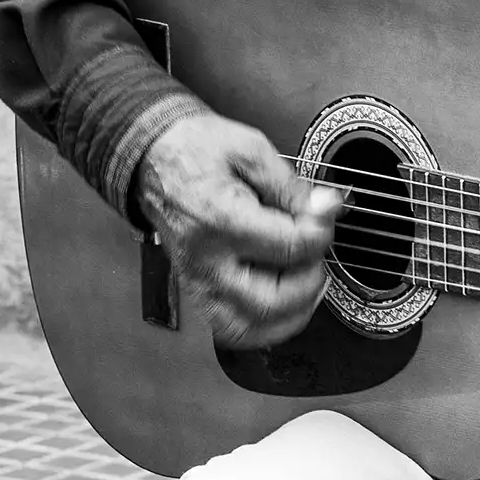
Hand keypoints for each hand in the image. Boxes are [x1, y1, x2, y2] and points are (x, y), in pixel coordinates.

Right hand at [133, 108, 339, 347]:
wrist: (152, 158)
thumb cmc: (196, 149)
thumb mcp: (250, 150)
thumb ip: (292, 185)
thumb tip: (327, 208)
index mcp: (221, 221)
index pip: (290, 247)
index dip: (321, 232)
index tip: (324, 214)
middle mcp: (206, 261)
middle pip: (271, 302)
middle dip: (309, 281)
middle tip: (313, 252)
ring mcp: (198, 282)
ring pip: (251, 328)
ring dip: (292, 312)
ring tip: (305, 279)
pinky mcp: (196, 291)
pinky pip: (233, 329)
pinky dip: (266, 326)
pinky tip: (285, 302)